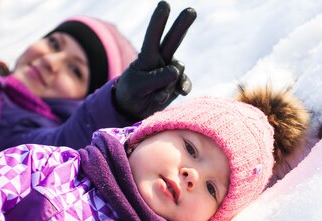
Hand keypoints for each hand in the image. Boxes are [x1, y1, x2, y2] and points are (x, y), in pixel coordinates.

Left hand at [114, 1, 196, 119]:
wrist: (135, 110)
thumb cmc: (131, 93)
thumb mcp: (136, 87)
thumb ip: (155, 79)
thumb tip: (175, 72)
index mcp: (147, 56)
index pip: (153, 36)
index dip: (158, 20)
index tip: (164, 4)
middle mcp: (161, 59)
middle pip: (173, 39)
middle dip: (182, 24)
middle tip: (191, 10)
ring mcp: (171, 70)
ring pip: (178, 71)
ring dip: (168, 86)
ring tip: (156, 96)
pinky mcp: (178, 83)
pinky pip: (185, 83)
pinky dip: (181, 89)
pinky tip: (177, 94)